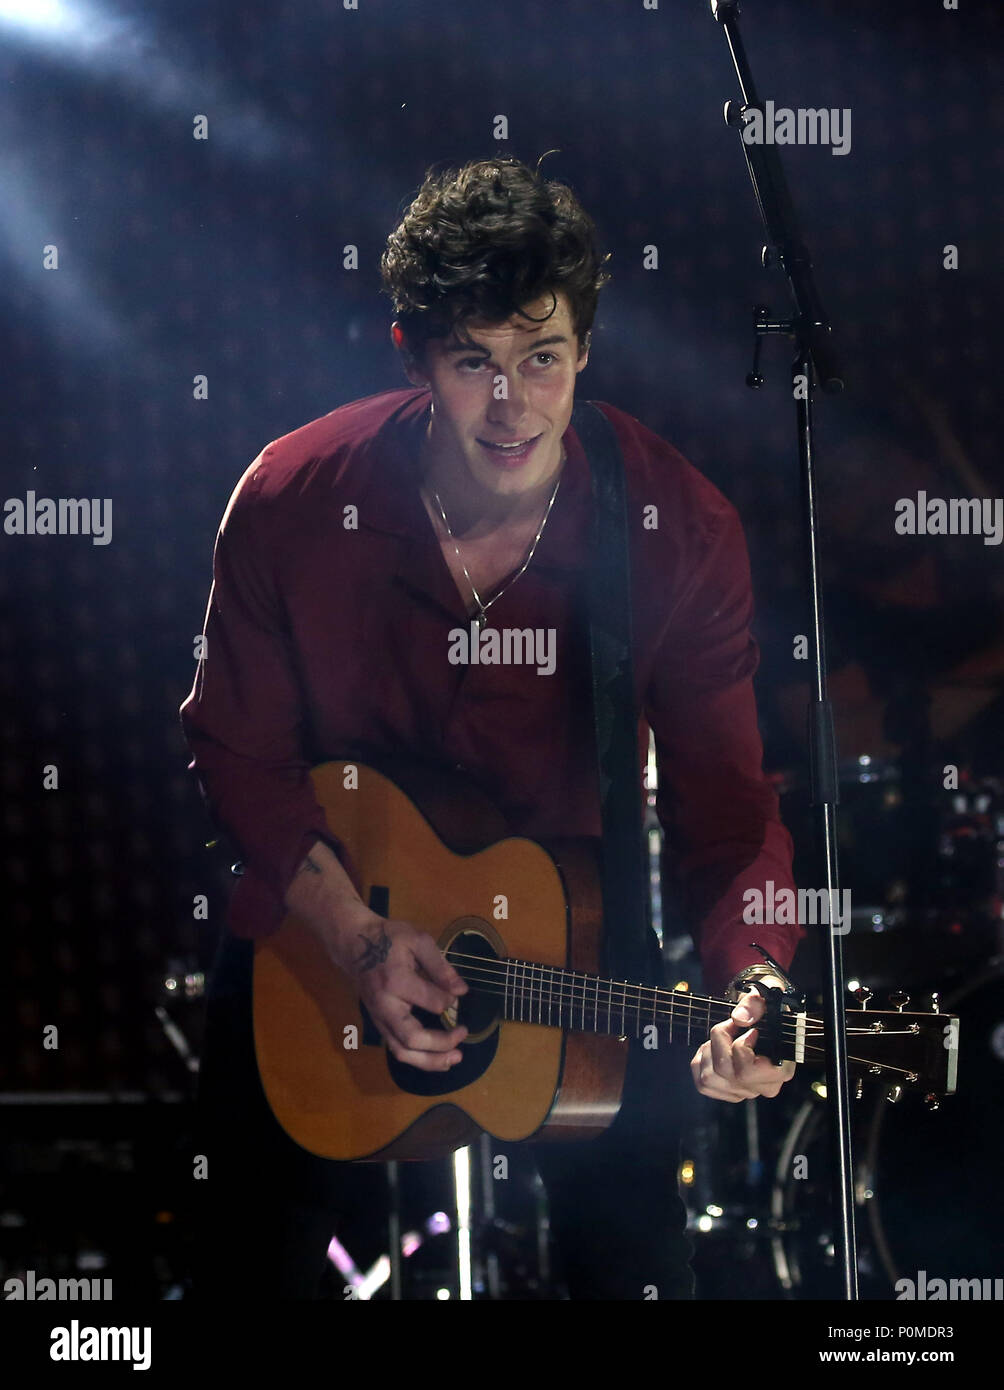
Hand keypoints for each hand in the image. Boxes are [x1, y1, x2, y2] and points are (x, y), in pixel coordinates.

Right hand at [341, 912, 468, 1072]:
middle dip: (441, 1044)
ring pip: (402, 1051)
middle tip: (463, 1034)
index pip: (431, 1002)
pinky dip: (418, 1059)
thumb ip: (440, 967)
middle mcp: (385, 1006)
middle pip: (412, 1039)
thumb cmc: (388, 939)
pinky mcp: (379, 1024)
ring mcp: (379, 1019)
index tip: (458, 993)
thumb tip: (461, 991)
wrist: (355, 944)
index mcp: (396, 982)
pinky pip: (397, 1049)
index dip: (450, 1000)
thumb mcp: (418, 941)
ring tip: (454, 1059)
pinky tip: (437, 1058)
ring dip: (430, 1061)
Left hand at [690, 979, 795, 1101]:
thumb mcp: (765, 996)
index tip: (750, 1031)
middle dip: (720, 1042)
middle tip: (731, 1026)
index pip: (749, 1071)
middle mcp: (764, 1086)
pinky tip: (713, 1049)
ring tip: (721, 1037)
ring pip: (709, 1079)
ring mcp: (746, 1091)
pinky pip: (702, 1083)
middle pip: (726, 1072)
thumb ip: (755, 1004)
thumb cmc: (766, 1008)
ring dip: (709, 1051)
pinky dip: (701, 1063)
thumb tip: (739, 1019)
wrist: (763, 1015)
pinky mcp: (729, 1091)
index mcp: (781, 1068)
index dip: (741, 1047)